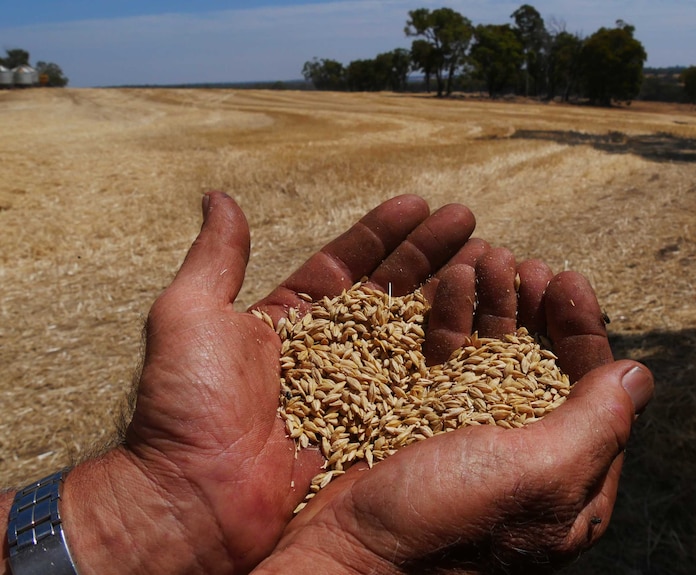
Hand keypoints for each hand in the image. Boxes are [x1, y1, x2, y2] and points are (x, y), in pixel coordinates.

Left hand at [59, 192, 483, 574]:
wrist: (199, 498)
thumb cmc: (189, 405)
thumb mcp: (190, 315)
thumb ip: (217, 259)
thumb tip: (219, 197)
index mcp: (290, 320)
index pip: (346, 264)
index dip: (383, 232)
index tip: (418, 203)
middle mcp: (330, 351)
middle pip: (390, 290)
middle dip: (429, 251)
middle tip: (466, 220)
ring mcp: (357, 390)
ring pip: (413, 330)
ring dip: (449, 291)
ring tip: (484, 257)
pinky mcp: (377, 427)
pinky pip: (420, 383)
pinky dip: (451, 351)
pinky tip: (481, 322)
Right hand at [250, 249, 653, 573]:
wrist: (344, 554)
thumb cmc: (446, 522)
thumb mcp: (539, 475)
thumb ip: (598, 425)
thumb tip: (641, 375)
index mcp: (569, 484)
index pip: (596, 394)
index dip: (584, 332)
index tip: (568, 281)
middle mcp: (524, 458)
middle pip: (544, 365)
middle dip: (537, 309)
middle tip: (524, 266)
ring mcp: (469, 438)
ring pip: (494, 354)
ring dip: (495, 301)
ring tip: (486, 260)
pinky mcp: (421, 422)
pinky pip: (445, 359)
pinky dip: (451, 317)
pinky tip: (449, 282)